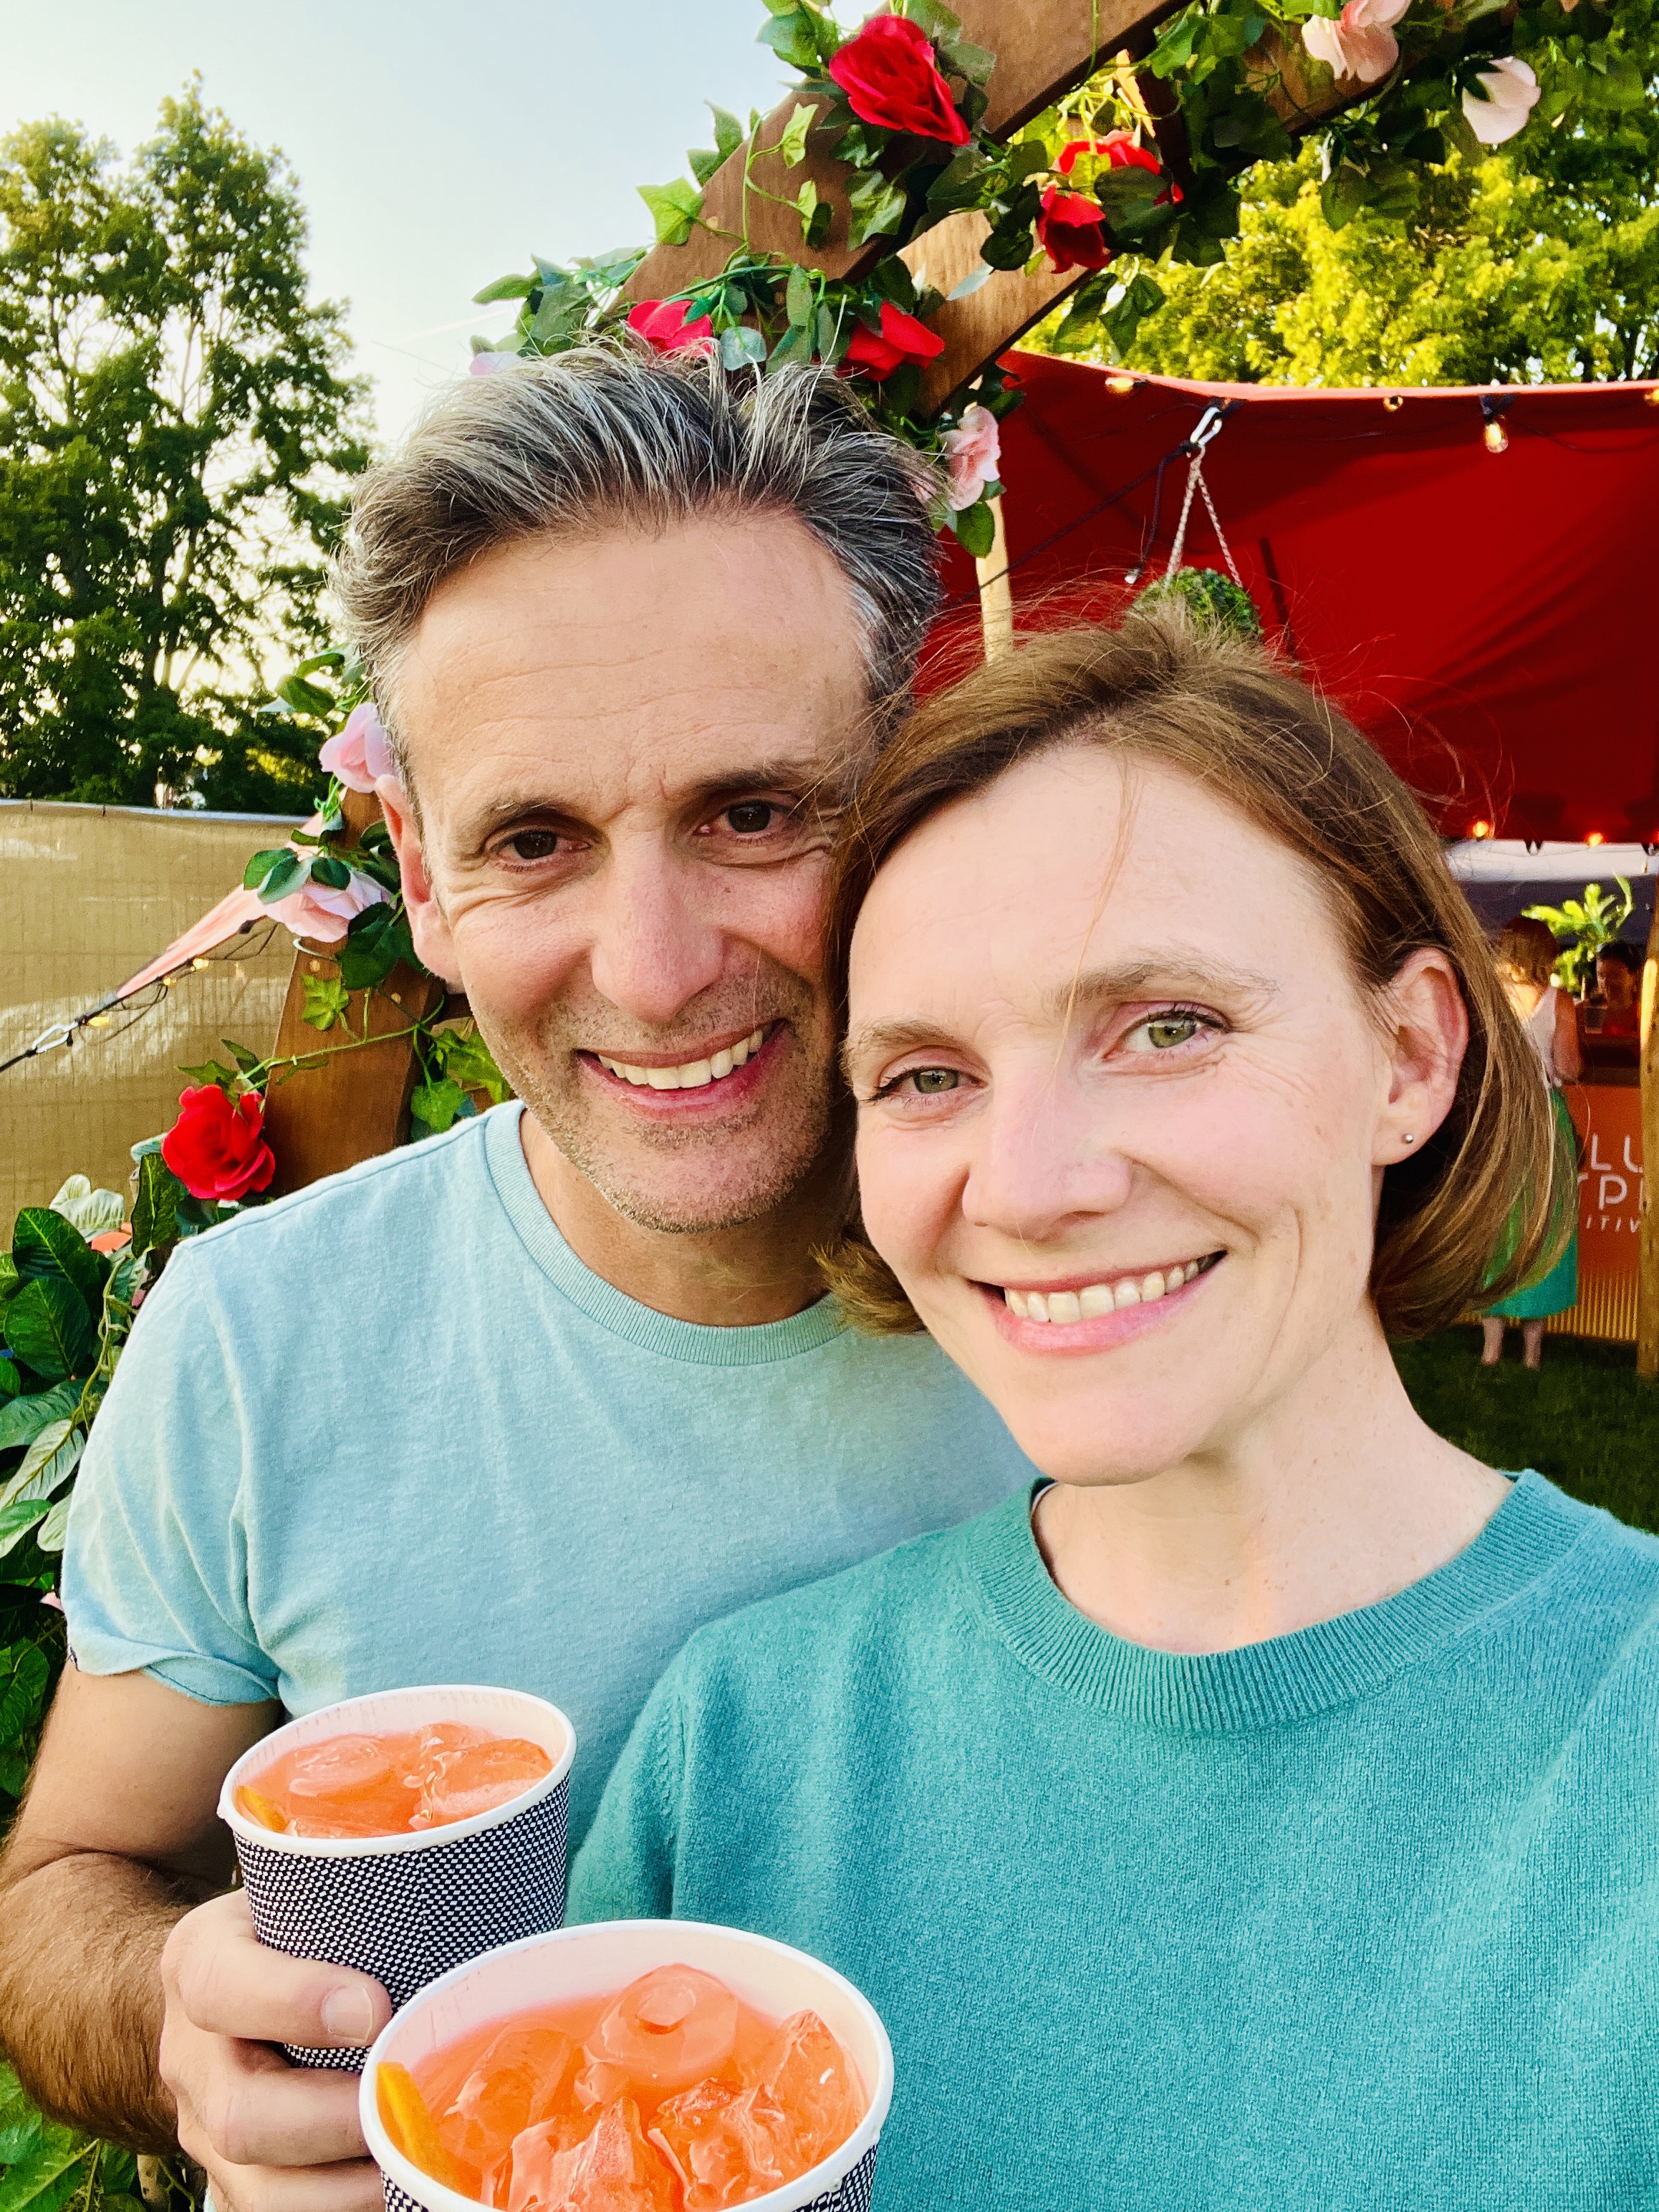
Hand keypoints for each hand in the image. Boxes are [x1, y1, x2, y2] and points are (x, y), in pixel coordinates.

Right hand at [159, 1891, 392, 2211]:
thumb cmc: (290, 1925)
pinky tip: (396, 2190)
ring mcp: (202, 2127)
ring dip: (344, 2188)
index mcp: (198, 1961)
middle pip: (240, 2115)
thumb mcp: (300, 1891)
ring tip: (415, 2163)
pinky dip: (339, 2207)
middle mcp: (190, 2055)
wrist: (221, 1984)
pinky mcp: (229, 2180)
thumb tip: (471, 1917)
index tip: (375, 2007)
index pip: (223, 1985)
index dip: (296, 2002)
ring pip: (256, 2190)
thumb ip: (354, 1901)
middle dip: (334, 2122)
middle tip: (406, 2105)